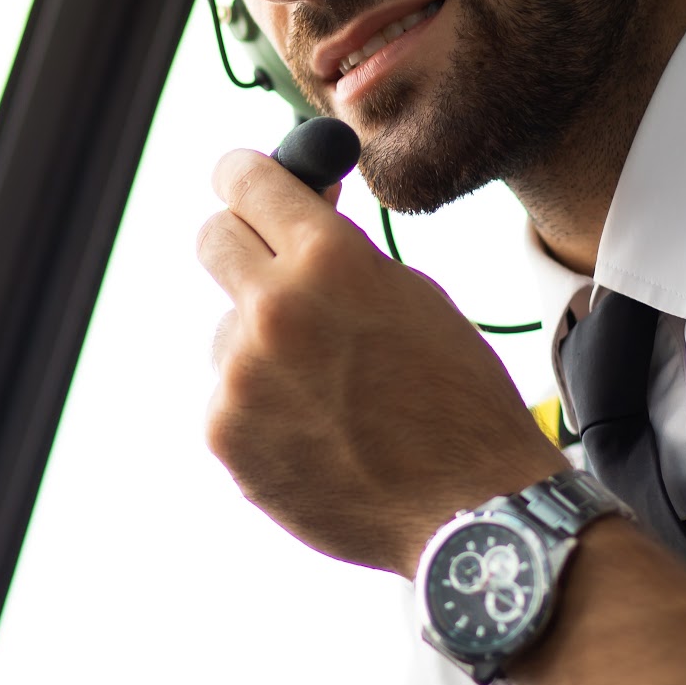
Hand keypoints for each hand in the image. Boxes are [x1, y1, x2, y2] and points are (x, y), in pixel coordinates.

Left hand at [197, 148, 564, 574]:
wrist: (472, 509)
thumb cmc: (455, 398)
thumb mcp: (411, 295)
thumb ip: (342, 249)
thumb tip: (298, 204)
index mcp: (327, 259)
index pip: (246, 180)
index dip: (244, 174)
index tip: (242, 179)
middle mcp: (273, 309)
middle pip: (213, 239)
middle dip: (241, 243)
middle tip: (270, 268)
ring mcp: (239, 375)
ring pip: (226, 330)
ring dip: (261, 344)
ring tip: (329, 392)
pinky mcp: (223, 432)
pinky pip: (228, 394)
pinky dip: (260, 406)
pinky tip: (315, 431)